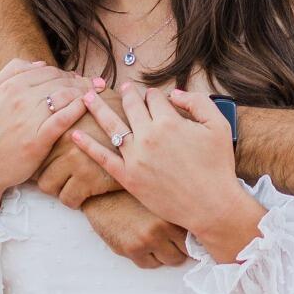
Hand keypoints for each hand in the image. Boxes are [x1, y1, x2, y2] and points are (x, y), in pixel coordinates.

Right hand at [0, 60, 93, 217]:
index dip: (67, 73)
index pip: (48, 71)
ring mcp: (29, 118)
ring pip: (64, 96)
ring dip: (84, 92)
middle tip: (95, 85)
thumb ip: (11, 73)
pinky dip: (78, 109)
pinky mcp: (37, 139)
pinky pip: (63, 118)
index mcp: (11, 86)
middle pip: (59, 81)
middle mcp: (20, 98)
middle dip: (80, 81)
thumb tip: (40, 64)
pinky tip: (87, 107)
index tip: (79, 79)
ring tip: (97, 94)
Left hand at [34, 89, 128, 207]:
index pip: (37, 141)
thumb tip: (85, 86)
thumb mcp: (108, 101)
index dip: (38, 150)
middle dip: (44, 172)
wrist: (151, 141)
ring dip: (57, 187)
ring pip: (49, 185)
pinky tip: (79, 194)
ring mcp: (77, 163)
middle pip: (39, 165)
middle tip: (53, 174)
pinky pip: (69, 198)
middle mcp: (67, 142)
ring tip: (67, 184)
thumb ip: (91, 96)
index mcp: (66, 122)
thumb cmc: (128, 117)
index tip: (42, 156)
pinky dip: (72, 198)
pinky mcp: (90, 182)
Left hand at [71, 85, 264, 259]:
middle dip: (127, 94)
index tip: (153, 96)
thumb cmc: (218, 166)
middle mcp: (148, 136)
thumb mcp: (218, 125)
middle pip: (131, 107)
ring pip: (112, 127)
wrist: (212, 205)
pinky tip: (76, 135)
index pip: (155, 98)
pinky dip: (88, 146)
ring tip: (87, 98)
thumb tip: (173, 94)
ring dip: (98, 109)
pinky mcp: (128, 178)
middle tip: (122, 89)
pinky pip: (103, 159)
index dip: (154, 95)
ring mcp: (135, 158)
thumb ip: (197, 102)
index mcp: (169, 121)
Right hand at [82, 190, 188, 268]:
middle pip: (184, 252)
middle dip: (181, 247)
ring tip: (159, 240)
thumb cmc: (132, 190)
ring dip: (166, 253)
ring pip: (169, 260)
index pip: (195, 236)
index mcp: (171, 212)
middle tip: (175, 239)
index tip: (193, 237)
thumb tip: (196, 224)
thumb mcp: (159, 194)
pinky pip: (149, 264)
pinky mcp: (130, 250)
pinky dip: (149, 257)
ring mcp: (145, 241)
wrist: (102, 191)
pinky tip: (145, 243)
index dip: (193, 237)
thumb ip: (176, 209)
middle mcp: (160, 229)